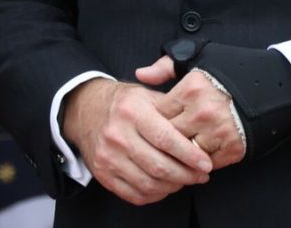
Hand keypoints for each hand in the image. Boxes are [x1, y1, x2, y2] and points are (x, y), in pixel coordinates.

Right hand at [62, 77, 211, 206]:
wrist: (84, 109)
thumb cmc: (122, 103)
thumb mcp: (144, 95)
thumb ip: (170, 110)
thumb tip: (198, 130)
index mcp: (131, 110)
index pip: (166, 139)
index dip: (190, 155)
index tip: (206, 163)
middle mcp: (117, 133)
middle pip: (159, 166)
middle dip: (187, 175)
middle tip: (201, 175)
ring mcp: (108, 156)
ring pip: (149, 184)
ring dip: (173, 186)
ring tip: (184, 180)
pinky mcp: (103, 173)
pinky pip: (136, 194)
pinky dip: (156, 195)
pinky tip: (165, 185)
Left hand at [137, 55, 245, 169]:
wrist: (268, 86)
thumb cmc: (226, 71)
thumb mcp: (194, 59)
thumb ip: (164, 68)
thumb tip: (141, 74)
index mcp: (191, 89)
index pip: (160, 113)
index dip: (154, 119)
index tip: (152, 121)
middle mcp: (203, 112)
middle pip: (171, 135)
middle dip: (164, 138)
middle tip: (159, 141)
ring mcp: (219, 132)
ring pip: (187, 151)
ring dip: (181, 152)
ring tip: (175, 151)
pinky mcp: (233, 149)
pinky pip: (207, 162)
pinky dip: (200, 161)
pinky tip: (195, 156)